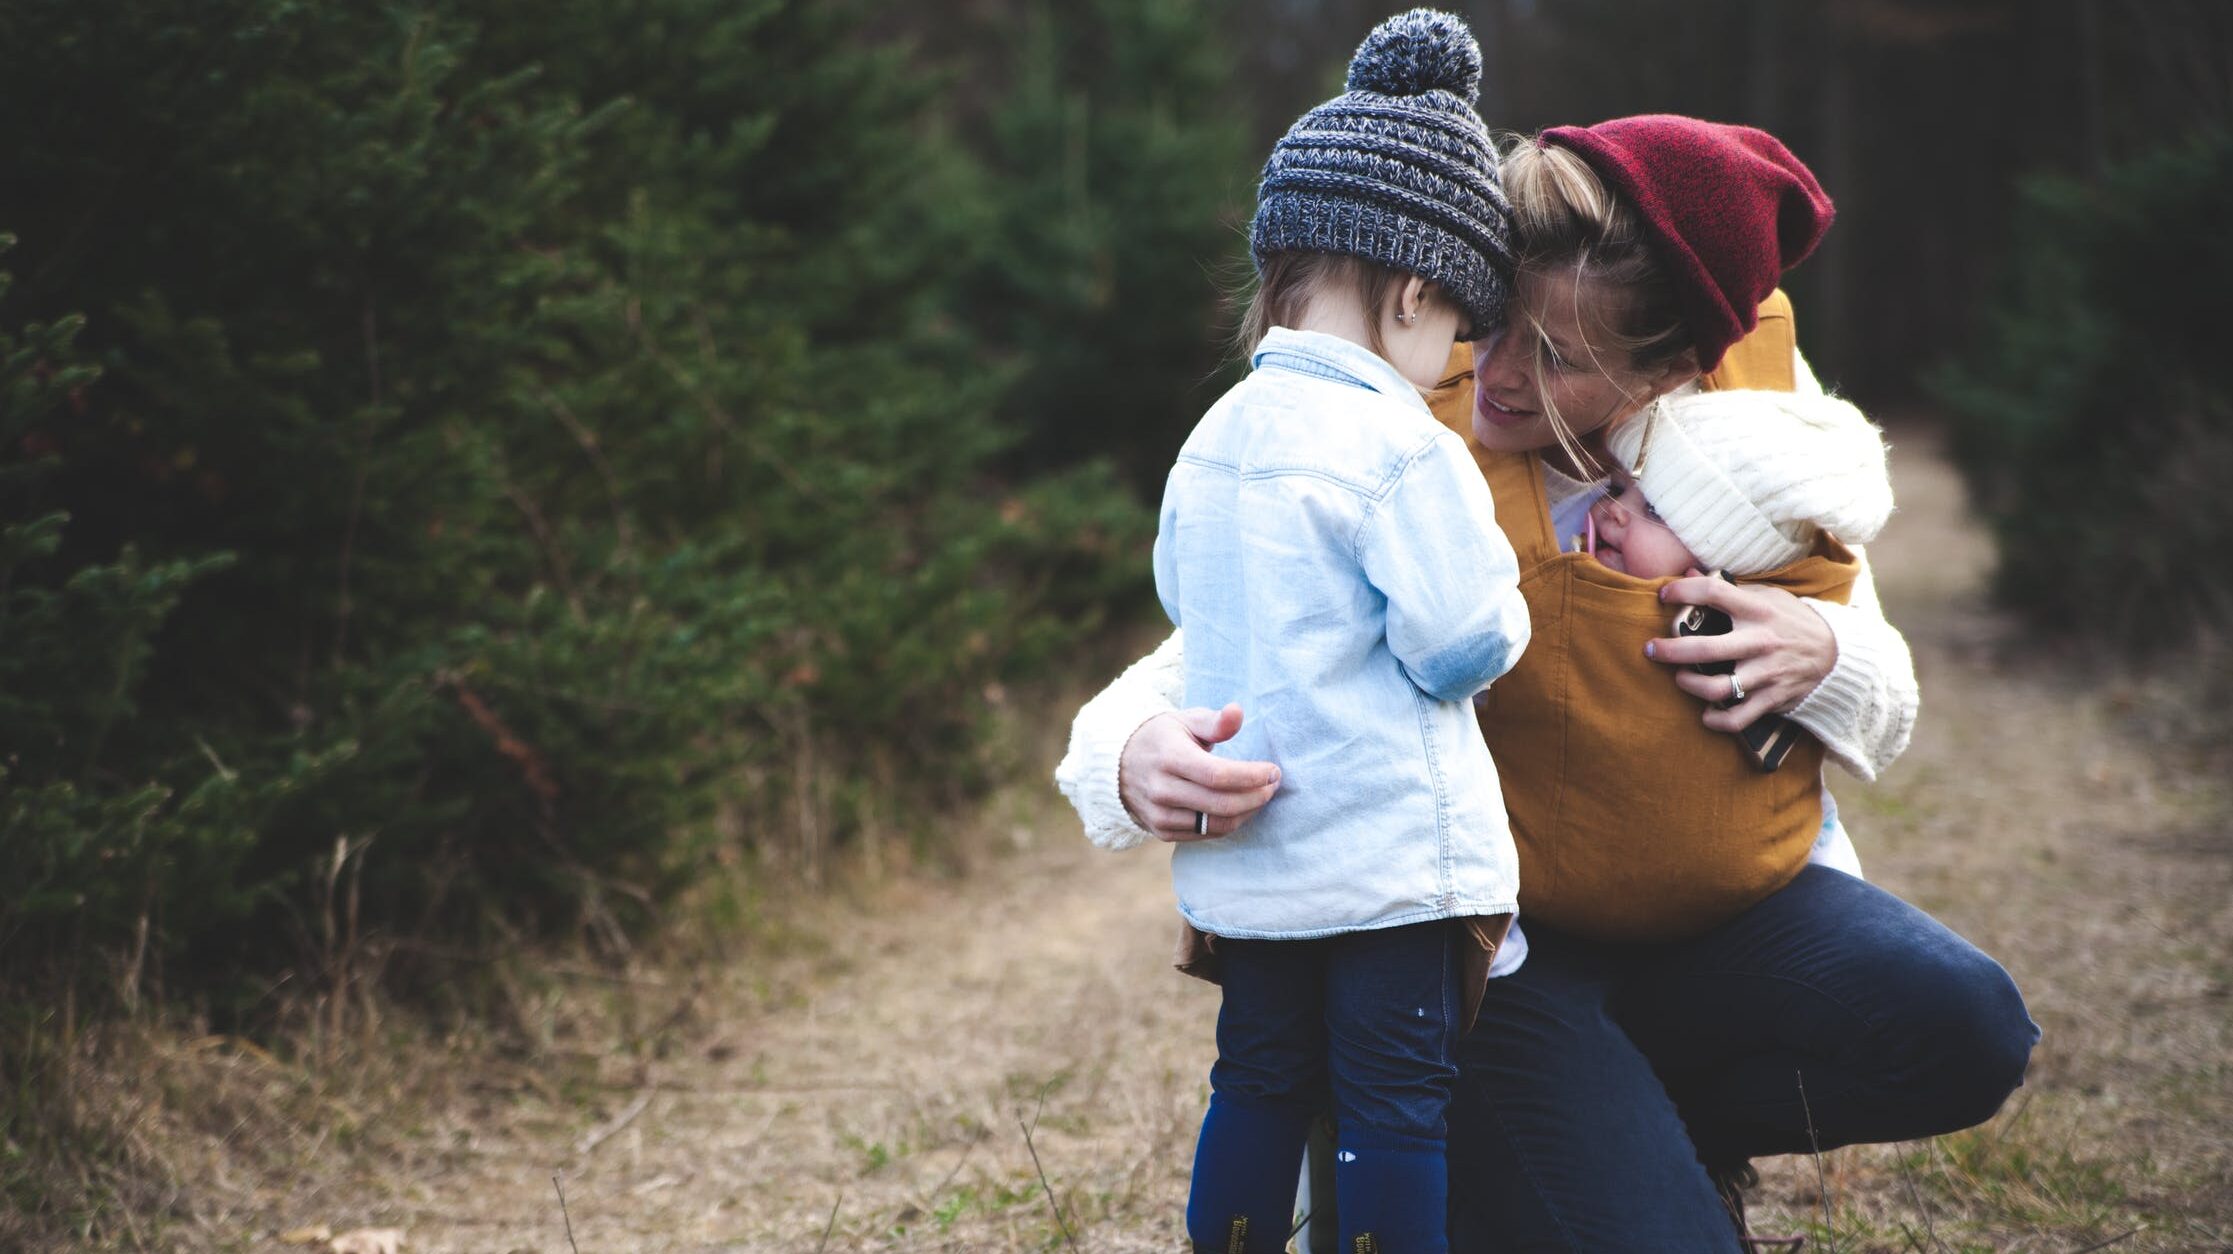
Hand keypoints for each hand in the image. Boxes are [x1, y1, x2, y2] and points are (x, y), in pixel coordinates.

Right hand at [1118, 703, 1281, 841]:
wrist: (1120, 765)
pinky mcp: (1162, 831)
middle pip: (1222, 804)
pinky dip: (1229, 823)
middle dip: (1257, 796)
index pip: (1218, 775)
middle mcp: (1162, 789)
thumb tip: (1237, 712)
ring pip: (1217, 824)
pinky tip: (1241, 808)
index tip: (1273, 771)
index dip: (1251, 776)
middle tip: (1273, 784)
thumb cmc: (1163, 738)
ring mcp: (1161, 814)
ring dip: (1247, 812)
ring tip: (1261, 796)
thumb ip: (1215, 721)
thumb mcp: (1185, 721)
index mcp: (1170, 757)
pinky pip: (1206, 834)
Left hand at [1648, 574, 1837, 732]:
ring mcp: (1766, 673)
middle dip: (1670, 650)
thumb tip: (1689, 571)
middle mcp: (1760, 641)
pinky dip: (1717, 720)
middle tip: (1651, 650)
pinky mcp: (1773, 698)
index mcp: (1758, 610)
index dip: (1683, 591)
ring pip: (1718, 688)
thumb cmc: (1792, 621)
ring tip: (1680, 678)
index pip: (1714, 593)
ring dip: (1690, 686)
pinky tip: (1706, 713)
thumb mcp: (1768, 597)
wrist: (1837, 654)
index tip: (1663, 595)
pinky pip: (1738, 717)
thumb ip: (1729, 588)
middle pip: (1705, 649)